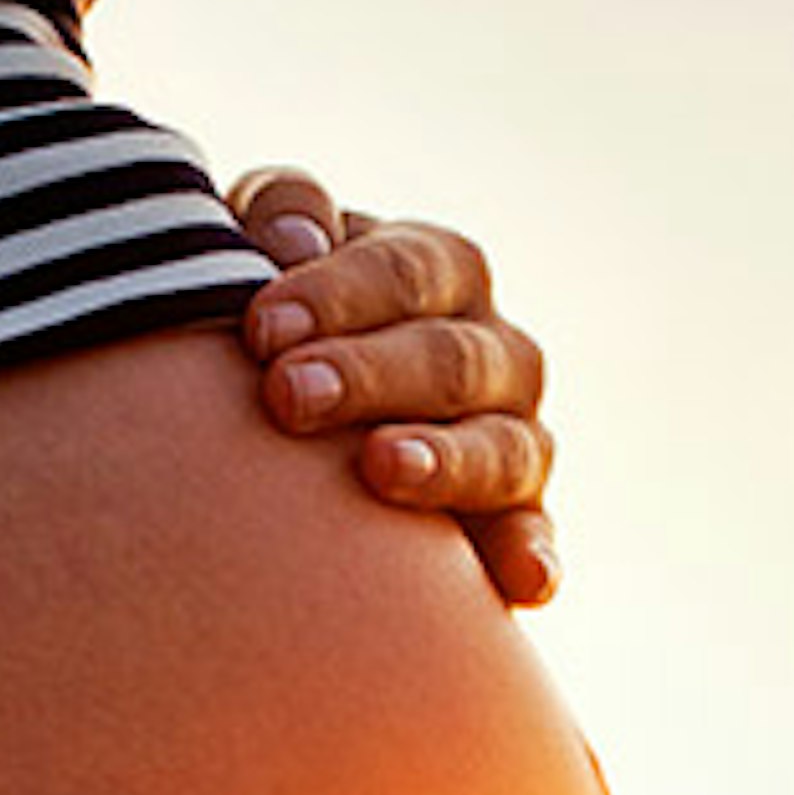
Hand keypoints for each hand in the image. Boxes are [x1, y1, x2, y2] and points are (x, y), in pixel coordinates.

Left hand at [229, 165, 560, 607]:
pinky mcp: (512, 524)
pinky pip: (533, 539)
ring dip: (445, 459)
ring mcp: (513, 439)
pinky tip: (522, 580)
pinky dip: (532, 556)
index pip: (408, 273)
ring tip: (379, 467)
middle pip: (451, 359)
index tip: (260, 328)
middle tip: (288, 395)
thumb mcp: (267, 247)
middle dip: (369, 375)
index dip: (336, 295)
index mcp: (444, 273)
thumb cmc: (279, 319)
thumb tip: (297, 241)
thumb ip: (281, 213)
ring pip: (503, 446)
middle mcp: (496, 352)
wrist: (294, 424)